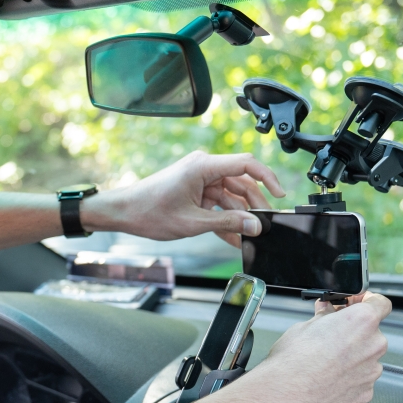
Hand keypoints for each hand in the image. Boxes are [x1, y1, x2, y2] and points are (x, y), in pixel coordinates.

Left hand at [83, 151, 286, 246]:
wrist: (122, 213)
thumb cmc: (149, 211)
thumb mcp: (193, 222)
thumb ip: (227, 224)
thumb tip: (254, 226)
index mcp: (203, 166)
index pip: (246, 164)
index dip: (268, 178)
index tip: (280, 194)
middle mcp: (203, 168)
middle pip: (241, 183)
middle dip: (253, 206)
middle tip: (264, 225)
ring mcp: (198, 180)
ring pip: (230, 196)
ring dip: (238, 217)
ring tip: (248, 237)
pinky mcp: (193, 192)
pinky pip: (216, 204)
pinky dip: (224, 220)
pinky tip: (234, 238)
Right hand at [252, 292, 391, 402]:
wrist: (287, 395)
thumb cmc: (292, 362)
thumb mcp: (303, 327)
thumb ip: (324, 318)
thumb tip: (327, 314)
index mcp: (361, 321)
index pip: (380, 303)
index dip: (367, 302)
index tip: (355, 305)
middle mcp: (373, 344)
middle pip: (371, 333)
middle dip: (353, 333)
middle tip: (329, 336)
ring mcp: (372, 370)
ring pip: (366, 358)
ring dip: (351, 357)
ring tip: (324, 363)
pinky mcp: (366, 392)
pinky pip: (361, 380)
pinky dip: (348, 378)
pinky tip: (327, 379)